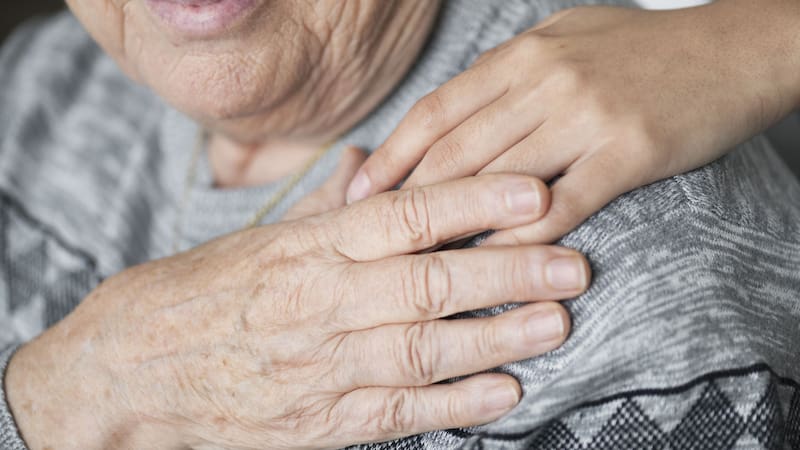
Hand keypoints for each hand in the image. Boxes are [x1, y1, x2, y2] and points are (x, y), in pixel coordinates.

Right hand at [6, 172, 589, 448]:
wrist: (126, 372)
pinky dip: (456, 404)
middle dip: (510, 271)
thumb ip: (325, 207)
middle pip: (431, 280)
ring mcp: (323, 365)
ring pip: (425, 347)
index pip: (406, 213)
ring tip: (556, 324)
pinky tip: (505, 391)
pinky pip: (399, 411)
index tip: (533, 192)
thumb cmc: (198, 295)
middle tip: (574, 263)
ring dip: (497, 336)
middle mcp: (321, 301)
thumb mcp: (259, 239)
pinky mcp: (321, 422)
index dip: (474, 200)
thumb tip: (371, 164)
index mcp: (309, 247)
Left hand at [347, 1, 799, 244]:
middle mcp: (544, 82)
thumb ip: (507, 75)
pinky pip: (560, 204)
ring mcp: (584, 116)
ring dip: (453, 227)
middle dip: (405, 200)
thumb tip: (454, 114)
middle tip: (372, 242)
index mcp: (521, 56)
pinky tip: (493, 264)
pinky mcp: (626, 152)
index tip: (357, 192)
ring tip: (418, 264)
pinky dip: (520, 239)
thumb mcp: (562, 40)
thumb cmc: (640, 49)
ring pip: (497, 181)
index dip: (390, 155)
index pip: (436, 111)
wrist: (730, 49)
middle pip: (454, 151)